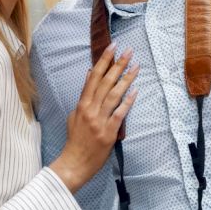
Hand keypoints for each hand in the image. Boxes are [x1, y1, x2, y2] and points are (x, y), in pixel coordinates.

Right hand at [50, 43, 138, 192]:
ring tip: (136, 66)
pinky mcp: (109, 132)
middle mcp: (90, 109)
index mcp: (82, 104)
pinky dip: (127, 101)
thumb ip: (84, 95)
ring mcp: (99, 120)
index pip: (94, 77)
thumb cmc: (75, 139)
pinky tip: (135, 90)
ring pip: (114, 94)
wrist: (74, 162)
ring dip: (126, 79)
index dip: (103, 61)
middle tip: (129, 50)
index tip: (112, 46)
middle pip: (105, 82)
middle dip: (118, 64)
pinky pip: (120, 113)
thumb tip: (91, 74)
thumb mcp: (75, 114)